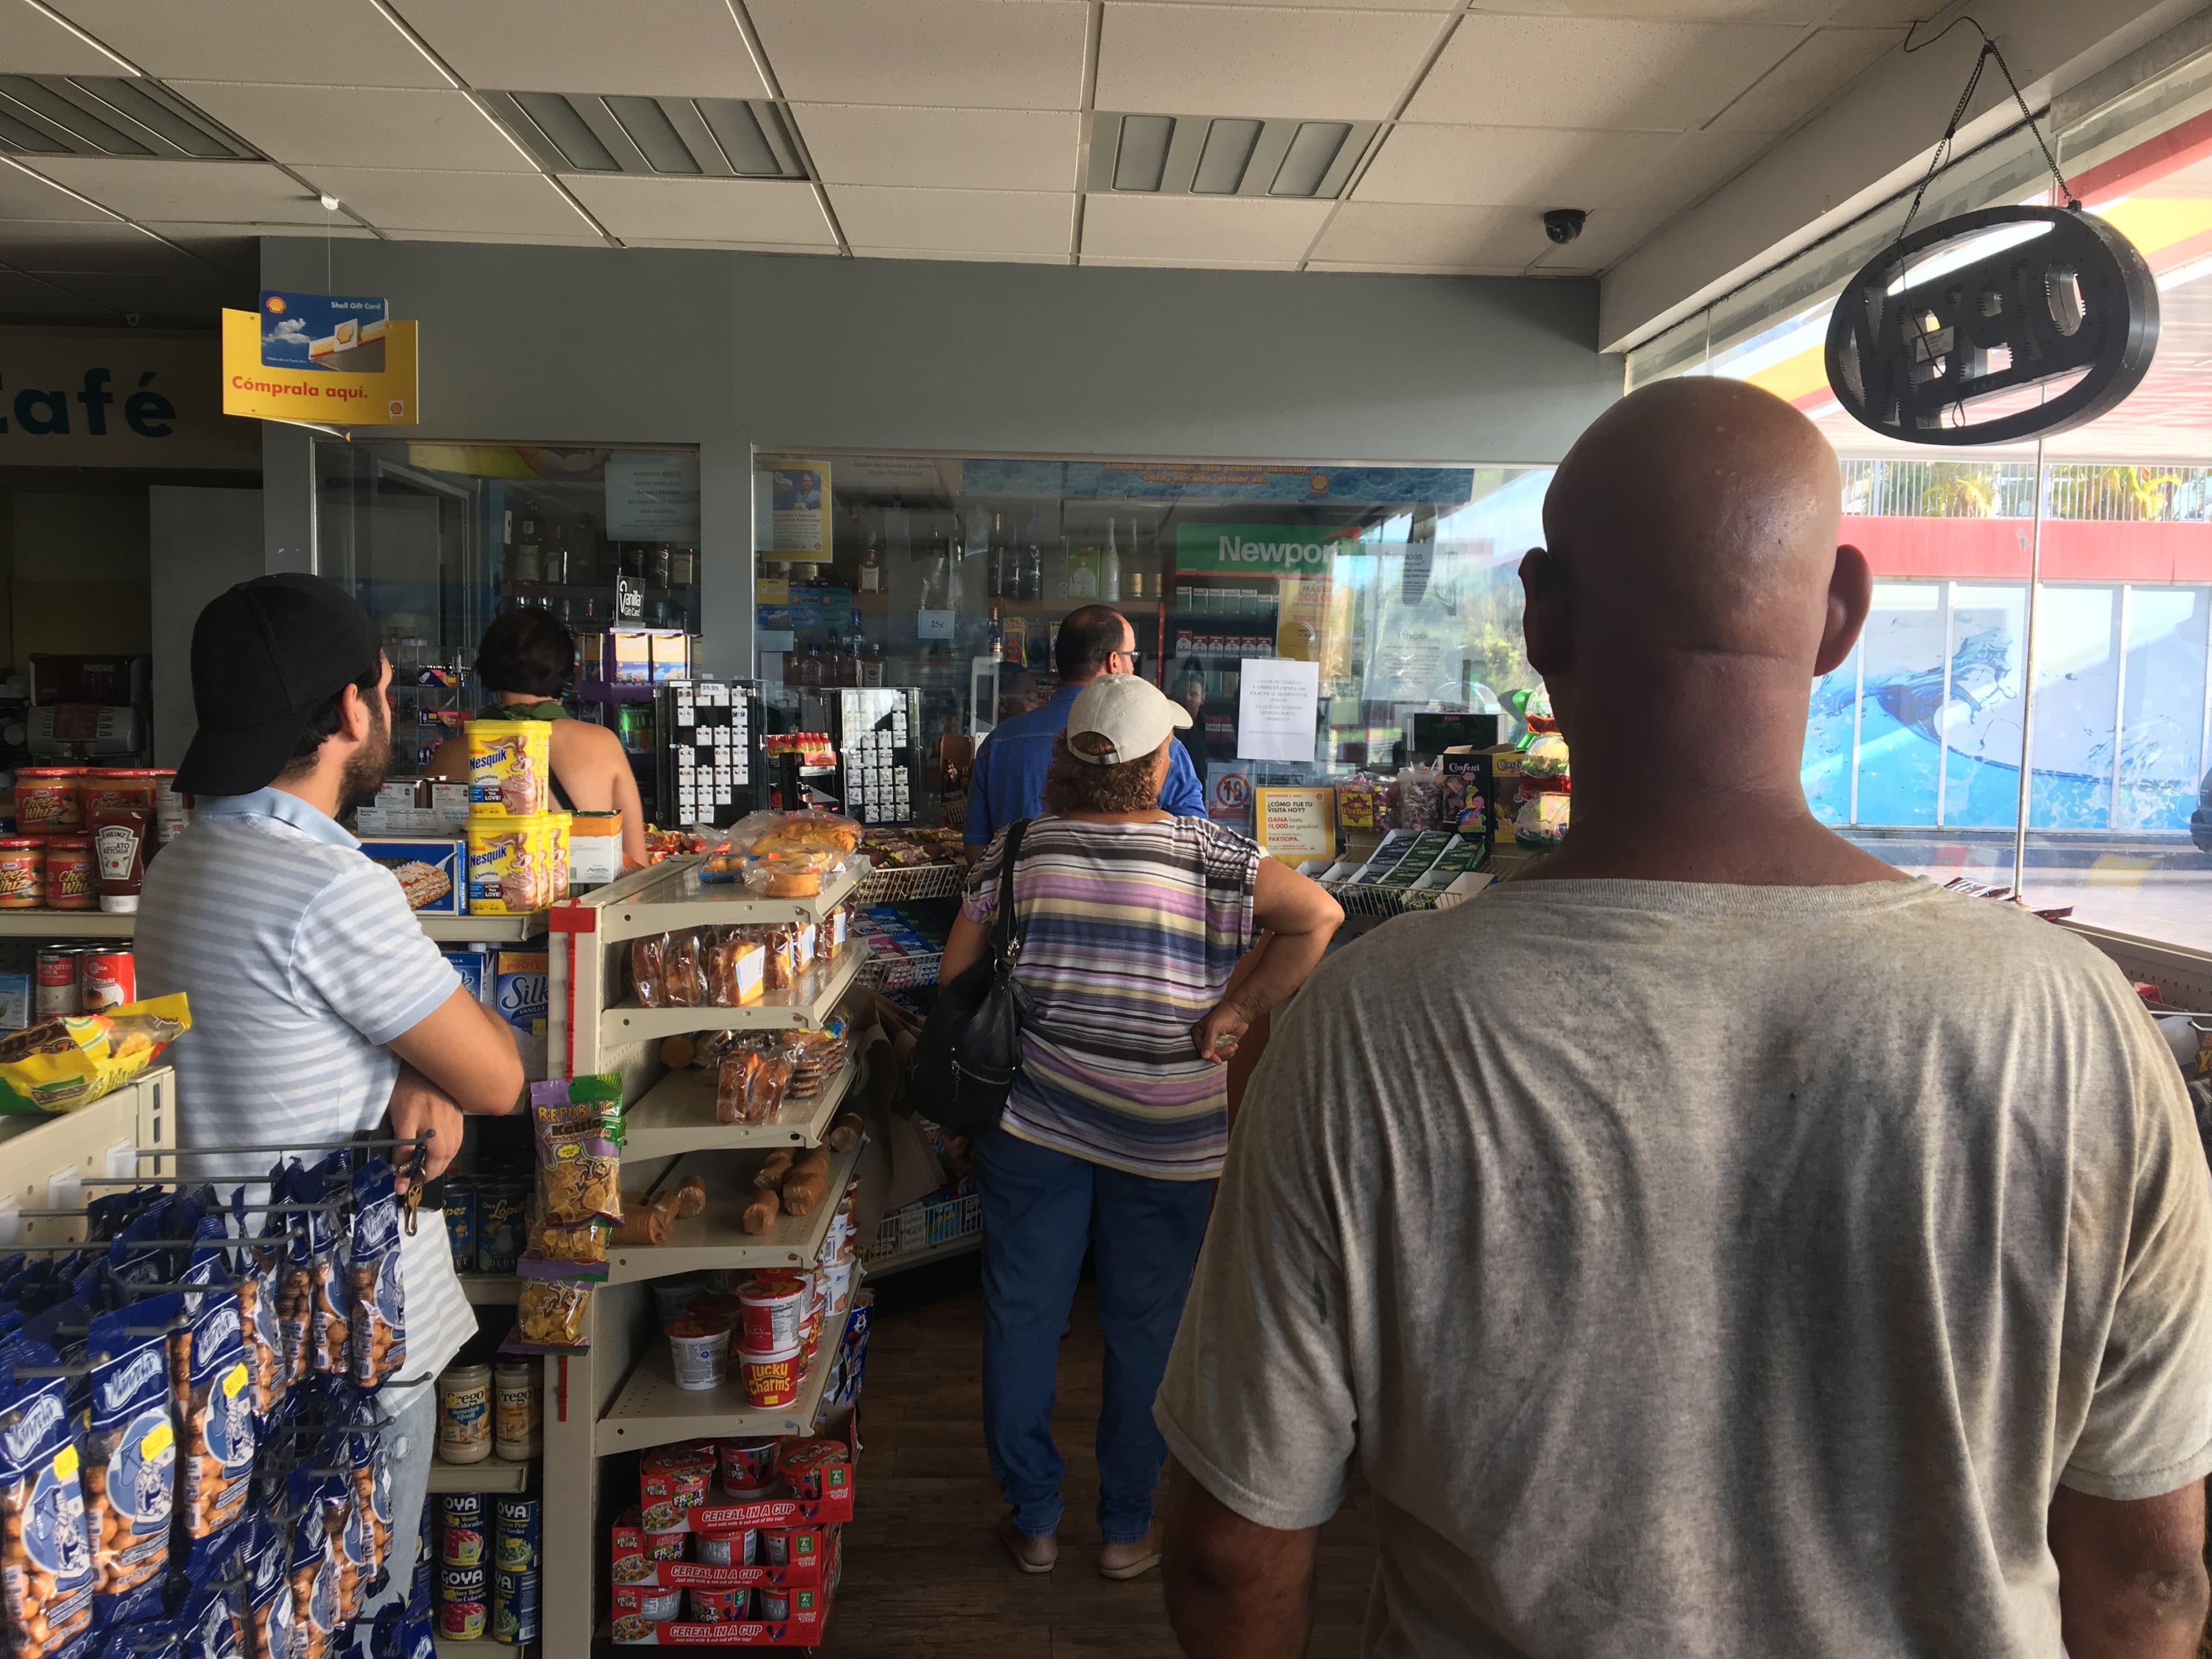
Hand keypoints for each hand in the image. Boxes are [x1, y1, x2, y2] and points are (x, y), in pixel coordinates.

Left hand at [386, 1064, 462, 1191]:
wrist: (425, 1064)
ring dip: (439, 1161)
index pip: (433, 1167)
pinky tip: (436, 1145)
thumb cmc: (410, 1091)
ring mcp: (458, 1123)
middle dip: (430, 1172)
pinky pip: (456, 1138)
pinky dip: (446, 1148)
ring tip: (423, 1163)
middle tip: (412, 1176)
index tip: (405, 1184)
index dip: (419, 1178)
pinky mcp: (459, 1115)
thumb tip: (401, 1175)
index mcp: (438, 1137)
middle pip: (445, 1161)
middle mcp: (452, 1133)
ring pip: (453, 1151)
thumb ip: (404, 1149)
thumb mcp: (401, 1121)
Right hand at [1191, 1001, 1251, 1065]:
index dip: (1209, 1056)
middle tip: (1230, 1048)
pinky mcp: (1222, 1043)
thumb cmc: (1225, 1015)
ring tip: (1233, 1046)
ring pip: (1217, 1055)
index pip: (1200, 1049)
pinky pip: (1223, 1054)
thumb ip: (1209, 1042)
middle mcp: (1204, 1037)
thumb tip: (1205, 1055)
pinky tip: (1234, 1045)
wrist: (1240, 1011)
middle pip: (1209, 1054)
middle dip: (1221, 1053)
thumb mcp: (1214, 1027)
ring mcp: (1214, 1041)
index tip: (1218, 1060)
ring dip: (1226, 1053)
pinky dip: (1230, 1052)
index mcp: (1198, 1032)